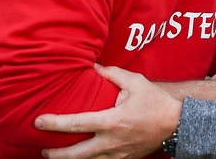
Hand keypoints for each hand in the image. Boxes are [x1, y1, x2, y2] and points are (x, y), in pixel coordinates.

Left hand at [36, 65, 181, 158]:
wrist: (177, 123)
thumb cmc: (155, 101)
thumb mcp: (135, 82)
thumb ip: (112, 74)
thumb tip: (93, 66)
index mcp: (112, 121)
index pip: (76, 123)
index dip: (54, 123)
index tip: (39, 121)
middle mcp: (112, 142)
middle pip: (75, 154)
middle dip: (56, 154)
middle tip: (42, 148)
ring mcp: (118, 155)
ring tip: (57, 156)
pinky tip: (81, 158)